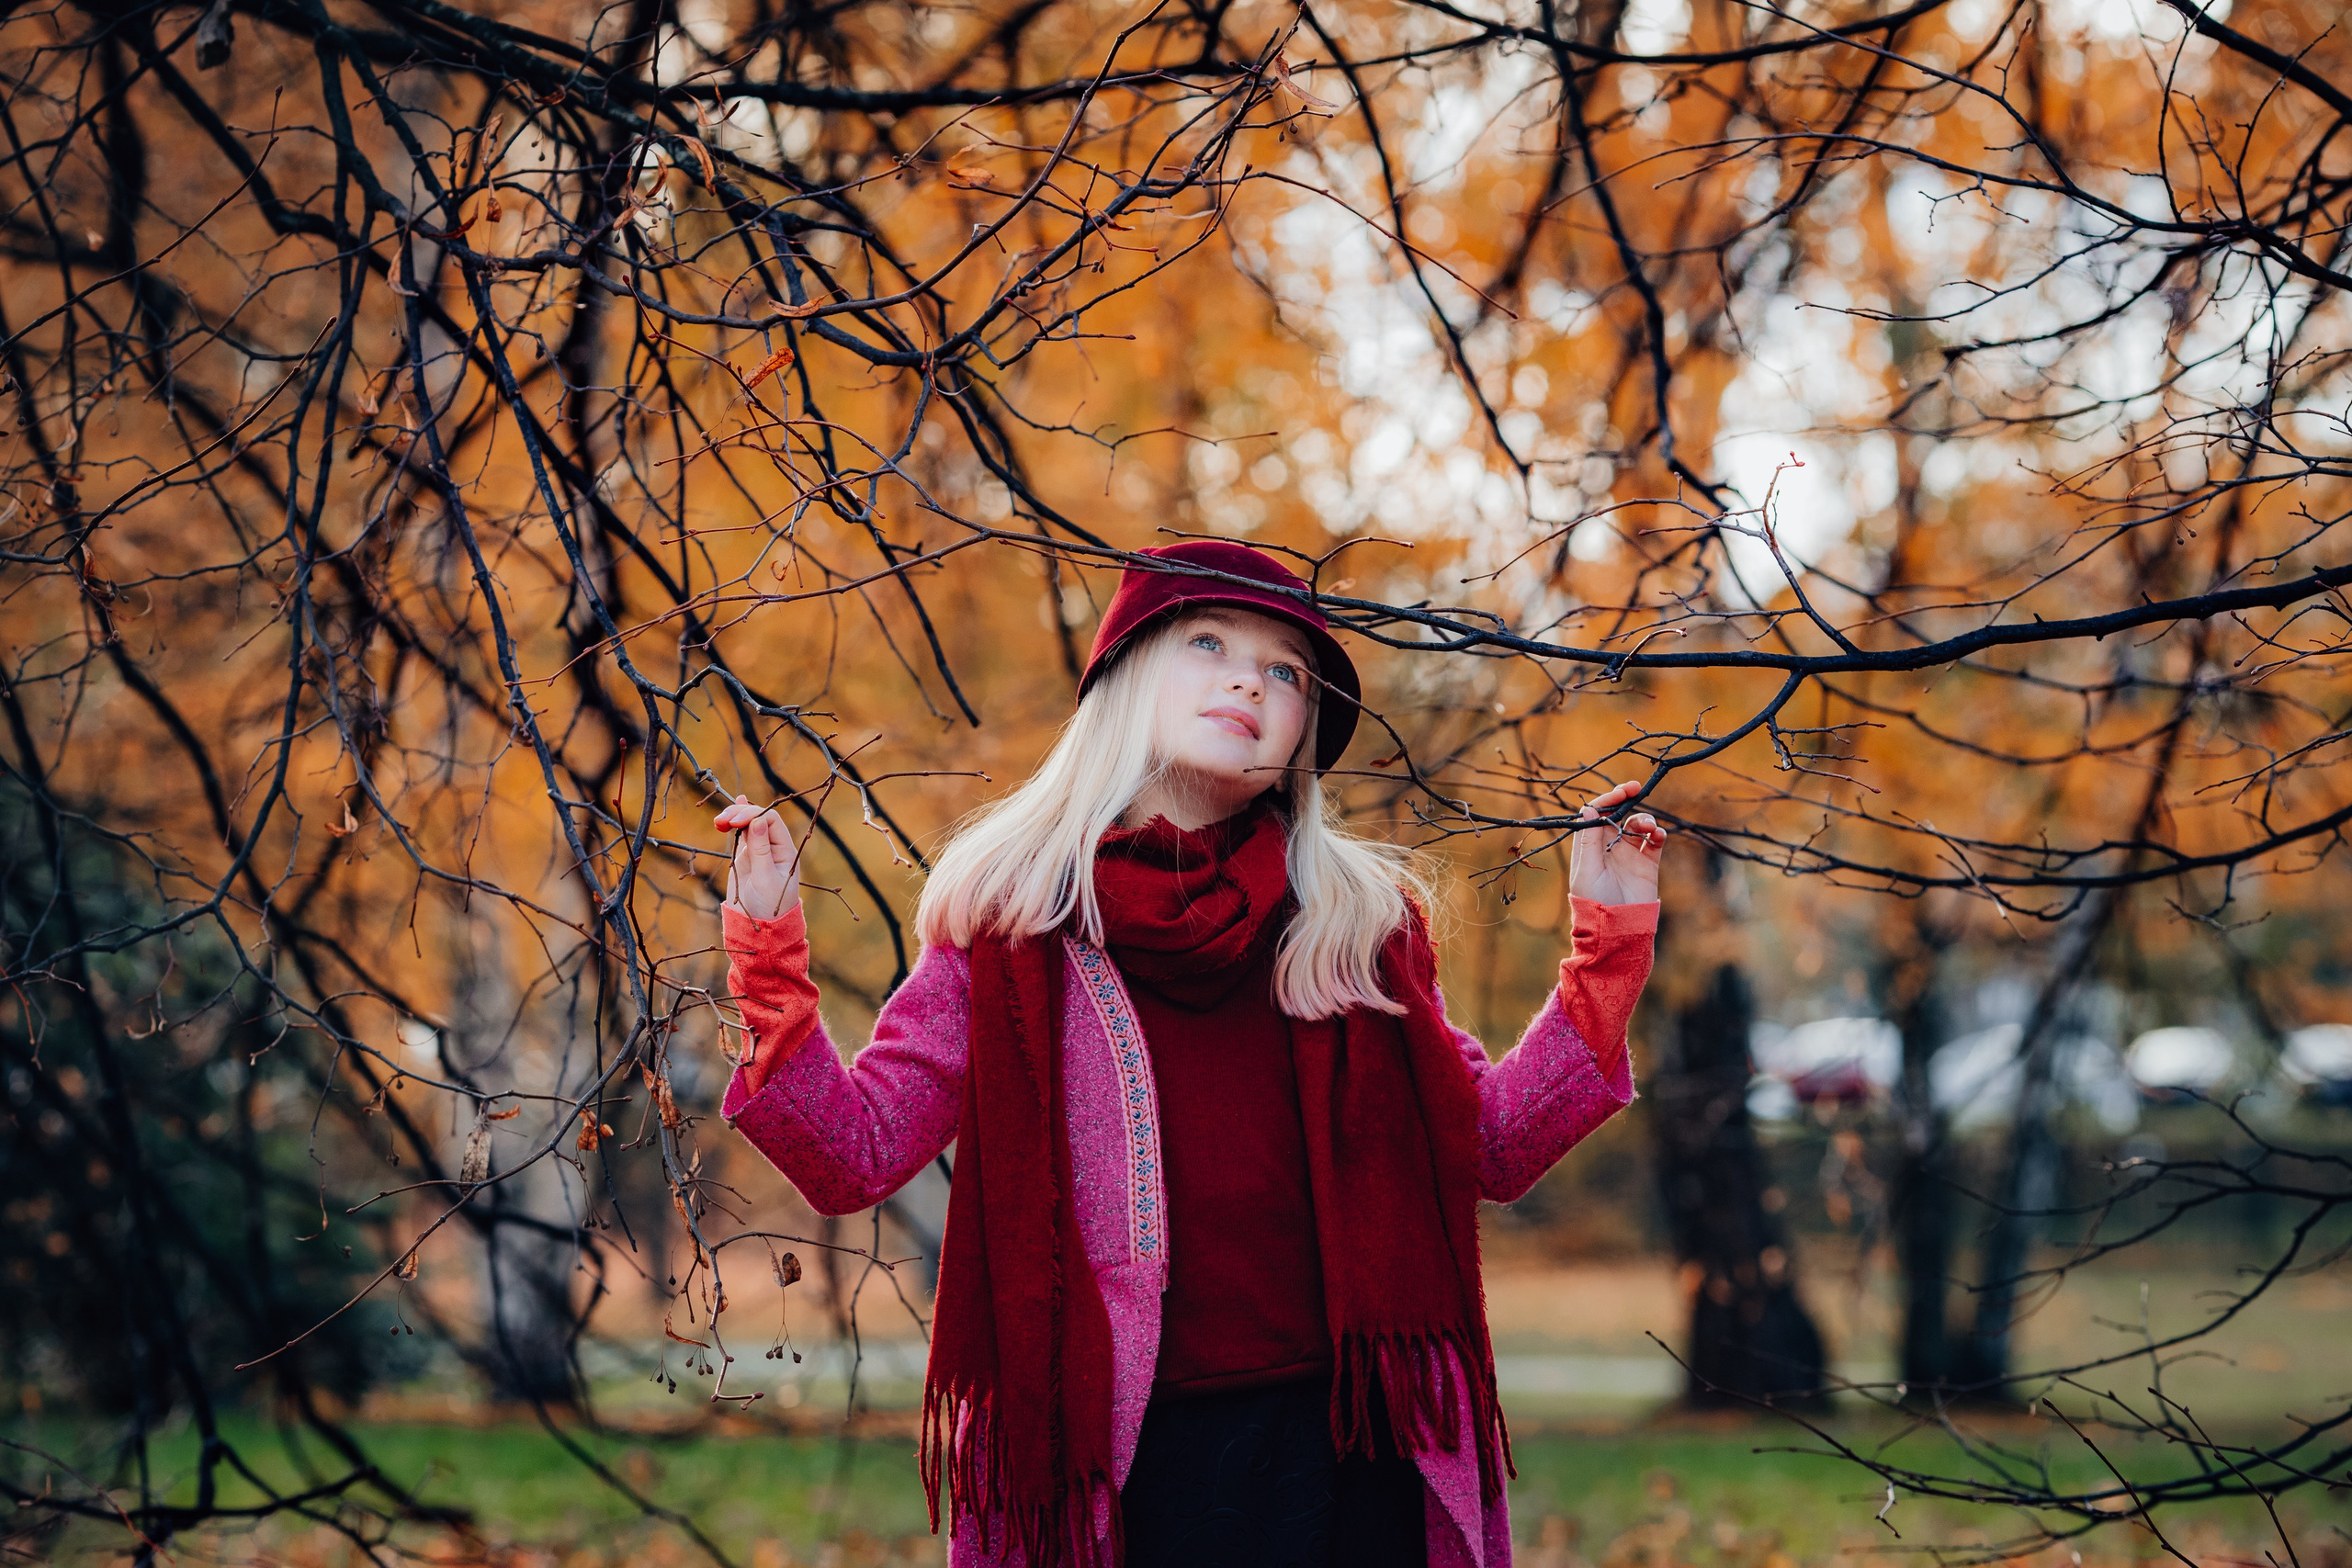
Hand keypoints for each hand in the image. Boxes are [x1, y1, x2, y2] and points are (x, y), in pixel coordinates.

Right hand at [714, 795, 801, 920]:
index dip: (753, 815)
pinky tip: (731, 811)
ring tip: (719, 821)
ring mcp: (759, 851)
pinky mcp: (746, 857)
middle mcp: (773, 847)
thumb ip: (761, 850)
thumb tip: (758, 820)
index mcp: (785, 851)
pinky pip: (742, 835)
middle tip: (722, 820)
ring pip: (748, 825)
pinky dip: (734, 824)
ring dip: (734, 818)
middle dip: (741, 814)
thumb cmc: (769, 906)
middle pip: (759, 819)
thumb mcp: (766, 879)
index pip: (771, 821)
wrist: (760, 926)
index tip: (735, 821)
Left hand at [1567, 779, 1665, 905]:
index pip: (1596, 815)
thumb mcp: (1587, 871)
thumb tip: (1588, 809)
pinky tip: (1658, 835)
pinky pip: (1653, 842)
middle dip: (1626, 799)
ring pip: (1637, 825)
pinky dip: (1657, 834)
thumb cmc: (1594, 902)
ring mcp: (1628, 854)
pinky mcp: (1646, 864)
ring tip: (1649, 828)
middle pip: (1618, 815)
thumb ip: (1589, 840)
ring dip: (1644, 819)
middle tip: (1637, 788)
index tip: (1622, 791)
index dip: (1607, 800)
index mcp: (1589, 847)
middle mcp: (1608, 847)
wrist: (1617, 929)